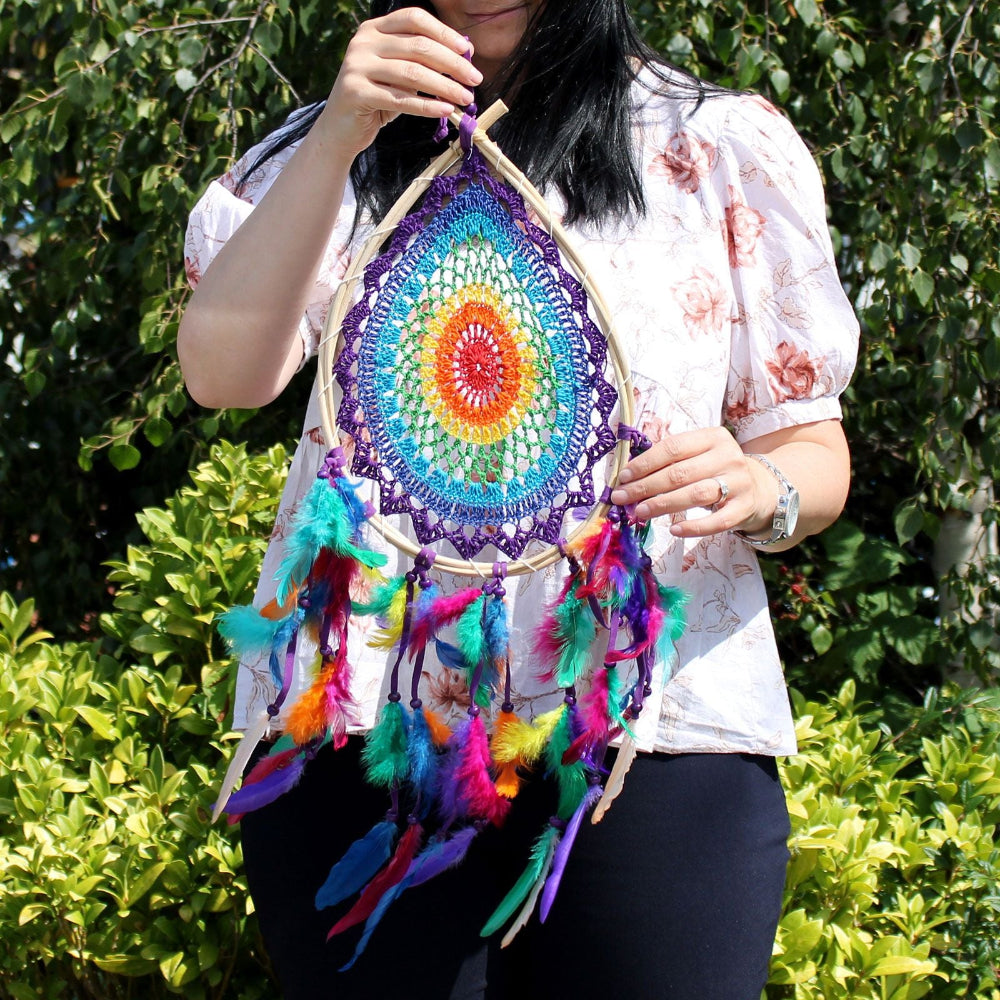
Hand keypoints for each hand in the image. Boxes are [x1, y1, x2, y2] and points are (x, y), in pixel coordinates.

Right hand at [317, 8, 482, 160]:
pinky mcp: (356, 93)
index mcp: (374, 28)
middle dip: (452, 64)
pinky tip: (446, 110)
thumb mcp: (399, 73)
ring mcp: (357, 66)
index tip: (468, 51)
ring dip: (445, 87)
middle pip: (418, 47)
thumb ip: (422, 61)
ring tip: (466, 99)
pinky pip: (400, 100)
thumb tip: (465, 56)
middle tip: (475, 80)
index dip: (444, 32)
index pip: (414, 19)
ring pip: (412, 74)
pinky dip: (427, 106)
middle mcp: (363, 42)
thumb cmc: (377, 98)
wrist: (341, 128)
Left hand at [608, 428, 774, 537]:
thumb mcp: (699, 455)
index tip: (623, 478)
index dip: (645, 463)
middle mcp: (728, 456)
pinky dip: (694, 527)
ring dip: (663, 504)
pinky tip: (673, 530)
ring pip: (696, 494)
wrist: (759, 488)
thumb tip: (628, 478)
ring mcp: (739, 482)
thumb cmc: (716, 470)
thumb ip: (670, 461)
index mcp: (713, 437)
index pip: (673, 448)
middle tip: (621, 498)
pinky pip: (717, 521)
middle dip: (646, 486)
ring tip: (639, 512)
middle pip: (680, 472)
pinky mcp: (744, 508)